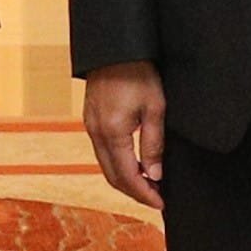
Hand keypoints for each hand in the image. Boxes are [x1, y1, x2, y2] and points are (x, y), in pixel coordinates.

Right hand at [84, 66, 168, 208]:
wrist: (115, 48)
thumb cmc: (139, 73)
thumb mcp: (155, 108)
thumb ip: (153, 144)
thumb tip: (155, 175)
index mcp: (113, 132)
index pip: (128, 176)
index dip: (145, 194)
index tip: (160, 203)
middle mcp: (96, 133)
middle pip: (112, 177)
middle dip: (134, 192)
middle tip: (156, 198)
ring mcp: (90, 126)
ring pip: (105, 166)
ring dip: (125, 179)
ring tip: (148, 184)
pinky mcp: (90, 119)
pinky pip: (102, 152)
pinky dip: (117, 165)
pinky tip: (133, 163)